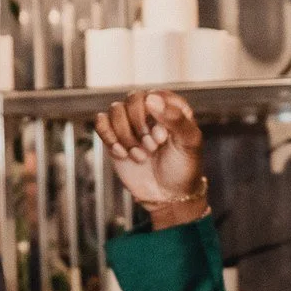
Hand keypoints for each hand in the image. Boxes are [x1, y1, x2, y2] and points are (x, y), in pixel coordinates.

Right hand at [93, 91, 208, 228]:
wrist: (167, 195)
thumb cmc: (183, 168)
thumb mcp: (189, 143)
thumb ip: (176, 119)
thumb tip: (150, 99)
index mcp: (172, 106)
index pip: (154, 95)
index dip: (154, 117)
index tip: (162, 138)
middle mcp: (150, 110)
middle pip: (131, 100)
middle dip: (139, 127)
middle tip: (151, 147)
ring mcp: (130, 122)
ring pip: (115, 110)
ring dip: (126, 136)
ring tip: (140, 154)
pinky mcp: (115, 135)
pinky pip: (101, 122)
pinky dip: (109, 138)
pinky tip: (123, 153)